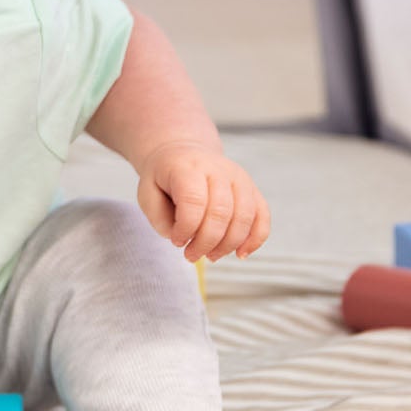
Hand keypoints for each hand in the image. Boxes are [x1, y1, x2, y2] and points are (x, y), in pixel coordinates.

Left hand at [137, 143, 269, 261]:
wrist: (184, 154)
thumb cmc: (165, 179)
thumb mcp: (147, 192)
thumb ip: (158, 217)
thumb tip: (181, 238)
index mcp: (188, 167)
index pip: (193, 200)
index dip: (186, 227)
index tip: (176, 241)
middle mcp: (218, 169)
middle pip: (221, 212)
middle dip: (206, 242)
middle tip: (191, 255)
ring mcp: (239, 178)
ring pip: (244, 216)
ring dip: (227, 244)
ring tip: (210, 256)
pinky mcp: (252, 189)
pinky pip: (262, 216)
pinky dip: (255, 239)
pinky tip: (240, 254)